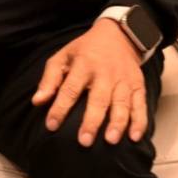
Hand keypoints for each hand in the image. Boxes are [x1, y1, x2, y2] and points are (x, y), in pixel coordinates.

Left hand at [32, 20, 147, 146]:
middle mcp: (105, 73)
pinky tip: (134, 137)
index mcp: (83, 65)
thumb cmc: (85, 50)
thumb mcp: (63, 56)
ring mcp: (123, 80)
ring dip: (117, 123)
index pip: (69, 89)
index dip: (60, 108)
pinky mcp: (138, 86)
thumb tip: (37, 101)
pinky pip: (140, 106)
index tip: (51, 125)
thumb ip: (50, 79)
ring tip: (110, 140)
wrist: (118, 36)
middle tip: (84, 141)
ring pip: (121, 104)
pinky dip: (139, 121)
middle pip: (98, 99)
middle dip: (91, 121)